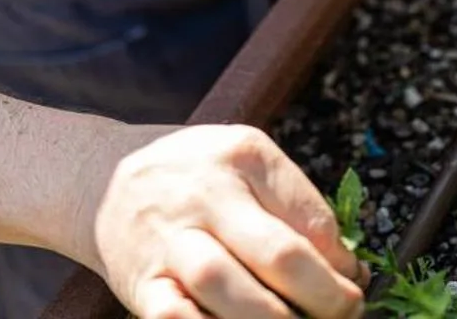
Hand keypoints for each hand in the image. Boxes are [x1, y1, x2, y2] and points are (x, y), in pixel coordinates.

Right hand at [70, 123, 364, 318]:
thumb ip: (295, 207)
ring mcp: (169, 240)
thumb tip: (348, 270)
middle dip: (325, 297)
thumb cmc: (192, 175)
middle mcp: (206, 193)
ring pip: (226, 286)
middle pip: (278, 253)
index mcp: (243, 155)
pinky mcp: (141, 282)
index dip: (343, 263)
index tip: (354, 283)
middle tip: (345, 312)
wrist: (102, 180)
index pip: (312, 218)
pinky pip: (175, 317)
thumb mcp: (245, 162)